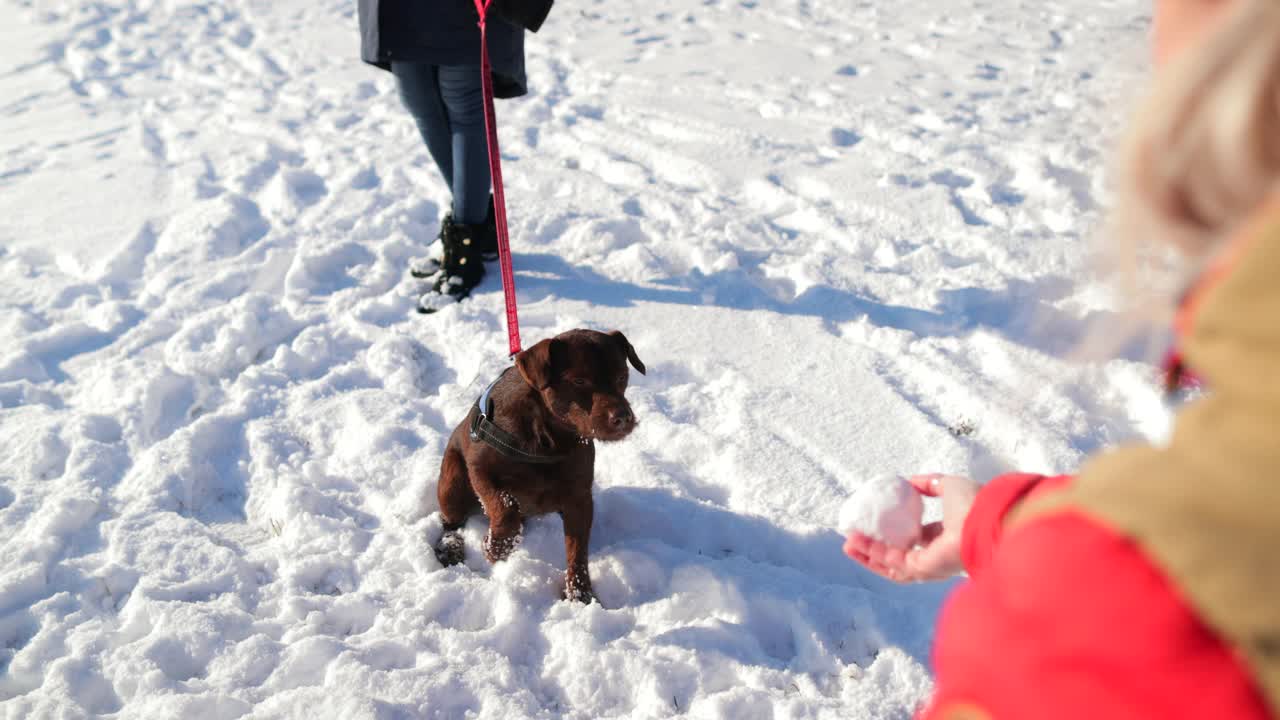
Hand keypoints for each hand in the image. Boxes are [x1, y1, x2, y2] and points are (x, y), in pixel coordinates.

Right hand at [842, 474, 979, 582]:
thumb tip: (909, 481)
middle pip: (900, 555)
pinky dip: (872, 554)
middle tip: (854, 537)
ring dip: (868, 554)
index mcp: (946, 536)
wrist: (990, 521)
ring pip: (892, 564)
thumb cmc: (975, 503)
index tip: (877, 521)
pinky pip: (892, 563)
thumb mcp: (949, 485)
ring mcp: (929, 565)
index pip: (918, 538)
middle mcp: (937, 554)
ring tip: (848, 543)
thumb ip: (929, 484)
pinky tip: (855, 542)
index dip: (897, 531)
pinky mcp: (922, 569)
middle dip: (876, 548)